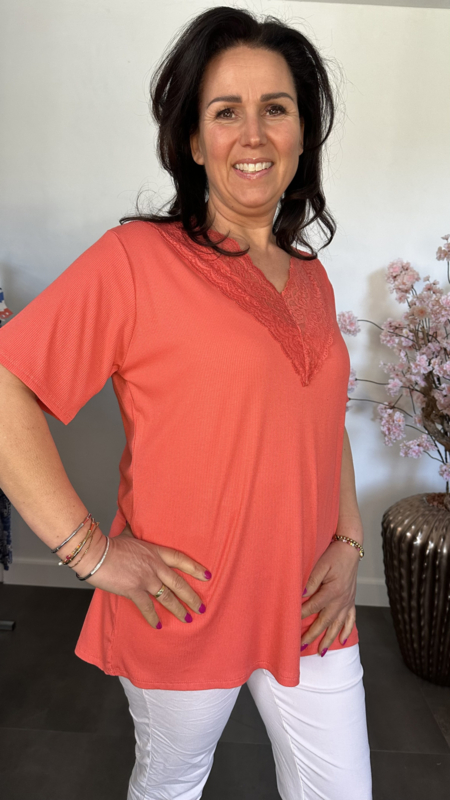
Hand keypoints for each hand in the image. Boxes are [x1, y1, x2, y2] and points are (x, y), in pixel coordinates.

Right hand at [82, 523, 210, 628]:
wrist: (96, 553)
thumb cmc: (109, 543)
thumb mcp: (128, 534)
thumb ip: (135, 532)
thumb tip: (132, 521)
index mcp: (155, 551)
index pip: (181, 559)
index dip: (195, 568)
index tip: (207, 576)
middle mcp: (154, 566)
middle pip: (179, 583)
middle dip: (192, 597)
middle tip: (201, 608)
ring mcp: (145, 579)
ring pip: (167, 597)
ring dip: (178, 609)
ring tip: (188, 619)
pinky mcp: (134, 590)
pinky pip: (147, 607)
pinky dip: (152, 617)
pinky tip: (158, 625)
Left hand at [300, 533, 361, 654]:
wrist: (351, 548)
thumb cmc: (334, 555)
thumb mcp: (320, 565)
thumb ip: (311, 581)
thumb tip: (302, 595)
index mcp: (332, 591)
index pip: (313, 608)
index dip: (301, 616)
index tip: (290, 624)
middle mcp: (341, 600)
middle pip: (325, 621)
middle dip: (313, 635)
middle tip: (302, 646)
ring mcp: (347, 601)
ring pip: (337, 625)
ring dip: (329, 639)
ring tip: (321, 652)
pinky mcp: (351, 600)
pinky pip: (351, 619)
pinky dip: (347, 631)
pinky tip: (343, 640)